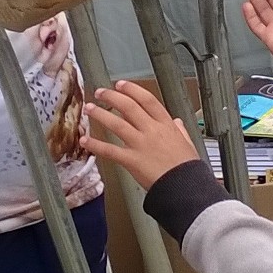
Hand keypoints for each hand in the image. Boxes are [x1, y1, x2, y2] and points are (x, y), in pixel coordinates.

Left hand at [80, 82, 199, 191]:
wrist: (185, 188)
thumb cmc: (188, 168)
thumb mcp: (188, 144)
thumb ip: (180, 131)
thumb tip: (177, 122)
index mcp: (166, 125)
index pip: (147, 100)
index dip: (132, 90)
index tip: (121, 84)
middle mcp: (151, 130)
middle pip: (128, 107)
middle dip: (112, 97)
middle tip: (100, 92)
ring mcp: (140, 144)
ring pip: (116, 124)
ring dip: (100, 114)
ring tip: (89, 108)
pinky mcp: (131, 160)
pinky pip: (109, 150)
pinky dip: (95, 145)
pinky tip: (85, 140)